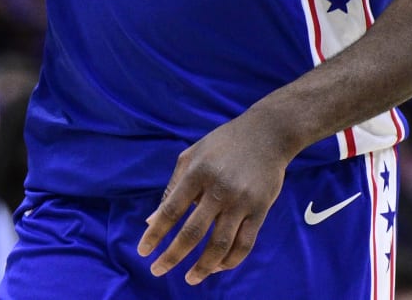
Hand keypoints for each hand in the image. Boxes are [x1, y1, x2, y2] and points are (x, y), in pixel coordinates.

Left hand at [138, 109, 298, 285]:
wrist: (268, 133)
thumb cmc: (223, 144)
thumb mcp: (192, 156)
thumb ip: (172, 188)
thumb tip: (150, 221)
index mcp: (197, 172)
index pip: (171, 210)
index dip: (155, 234)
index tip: (143, 252)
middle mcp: (219, 188)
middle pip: (192, 232)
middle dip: (172, 256)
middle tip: (157, 271)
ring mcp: (241, 201)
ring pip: (220, 244)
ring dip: (202, 267)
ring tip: (190, 278)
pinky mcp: (260, 209)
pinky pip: (245, 244)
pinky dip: (230, 261)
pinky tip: (217, 267)